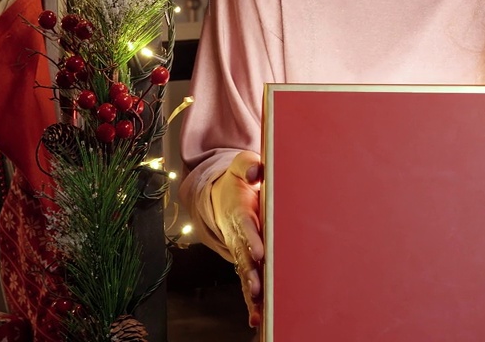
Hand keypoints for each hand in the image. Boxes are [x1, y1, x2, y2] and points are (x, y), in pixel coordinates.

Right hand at [211, 150, 263, 327]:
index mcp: (238, 210)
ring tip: (257, 308)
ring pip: (244, 273)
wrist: (222, 196)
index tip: (261, 251)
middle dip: (250, 272)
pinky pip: (246, 281)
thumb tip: (255, 173)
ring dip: (250, 290)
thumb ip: (248, 166)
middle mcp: (237, 234)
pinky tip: (256, 318)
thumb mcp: (240, 166)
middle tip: (256, 287)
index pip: (245, 226)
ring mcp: (240, 249)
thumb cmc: (238, 180)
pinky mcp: (244, 259)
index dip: (252, 238)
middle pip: (243, 255)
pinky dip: (251, 300)